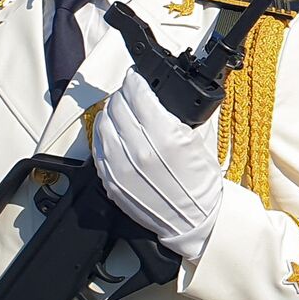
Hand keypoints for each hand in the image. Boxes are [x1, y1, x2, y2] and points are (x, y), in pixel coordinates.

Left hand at [93, 69, 224, 262]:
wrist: (194, 220)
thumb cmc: (200, 185)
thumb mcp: (195, 140)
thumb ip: (172, 116)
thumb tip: (155, 97)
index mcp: (164, 136)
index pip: (136, 93)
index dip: (136, 80)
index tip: (138, 78)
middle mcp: (139, 150)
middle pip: (117, 105)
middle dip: (124, 95)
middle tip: (132, 95)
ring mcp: (121, 166)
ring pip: (102, 123)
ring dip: (111, 113)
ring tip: (122, 113)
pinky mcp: (111, 180)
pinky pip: (97, 147)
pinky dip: (104, 135)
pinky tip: (115, 135)